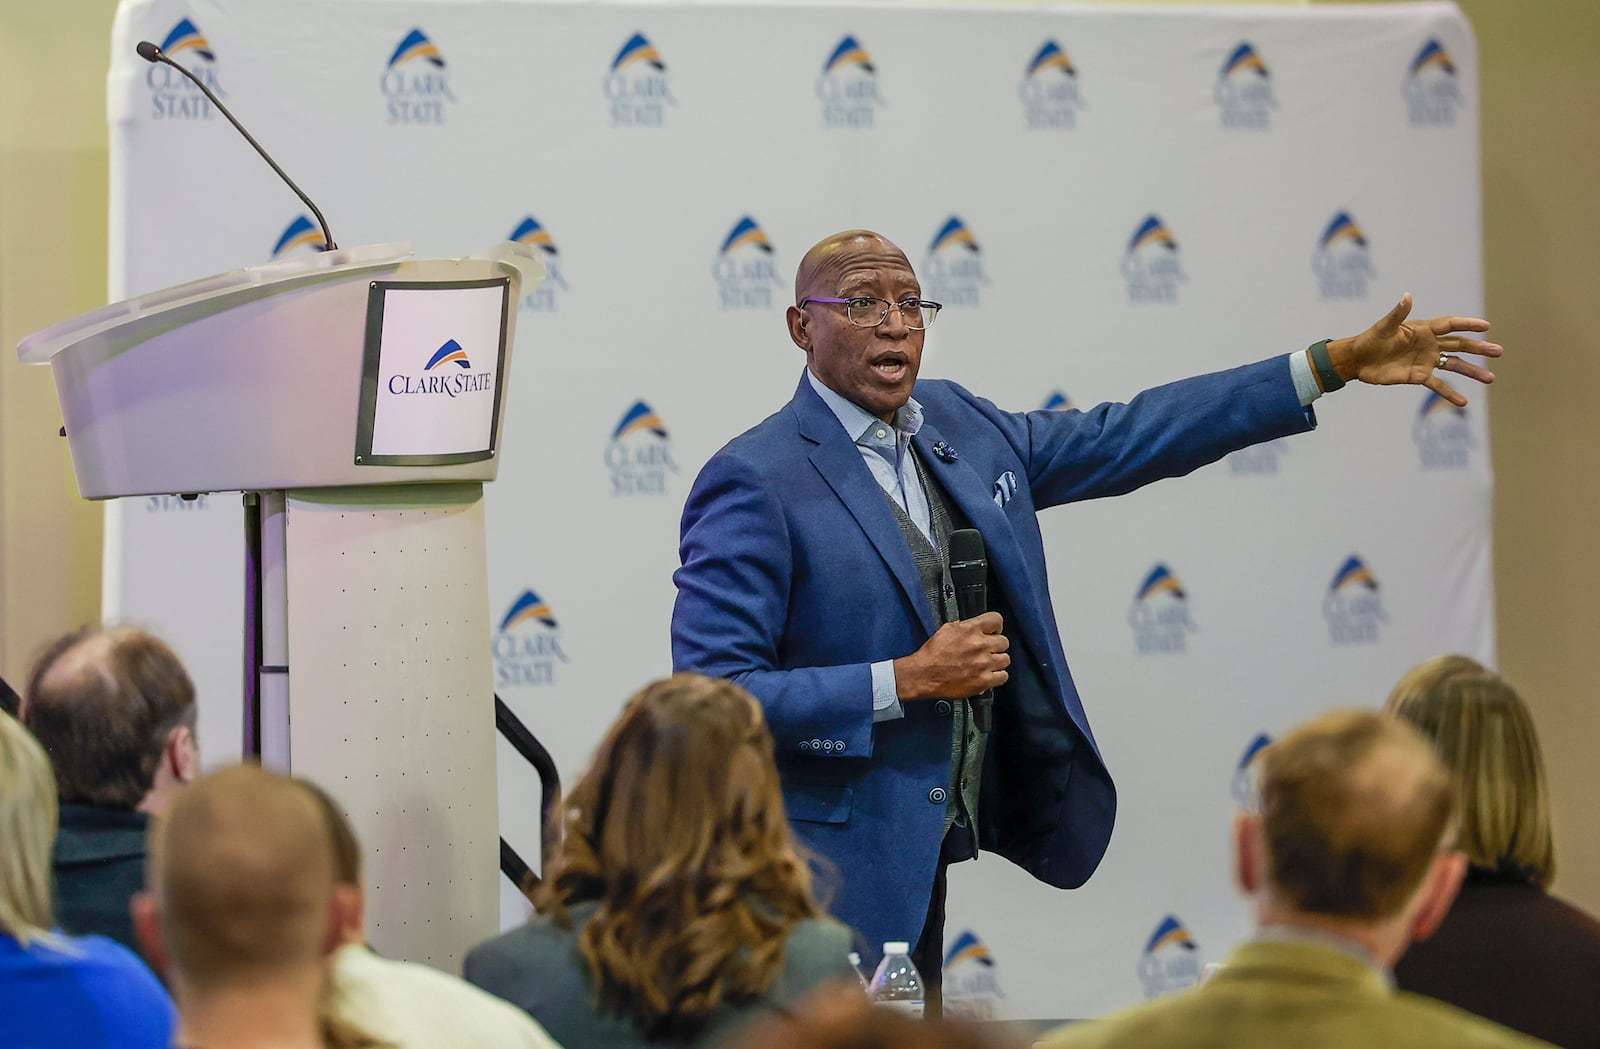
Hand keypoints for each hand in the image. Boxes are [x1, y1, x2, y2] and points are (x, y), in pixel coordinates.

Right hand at [893, 612, 1009, 700]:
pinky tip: (989, 675)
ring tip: (988, 664)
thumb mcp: (947, 630)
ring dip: (997, 661)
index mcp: (970, 629)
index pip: (996, 620)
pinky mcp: (983, 681)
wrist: (924, 675)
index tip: (994, 631)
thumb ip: (966, 627)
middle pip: (1004, 641)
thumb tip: (977, 628)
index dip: (996, 626)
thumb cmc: (932, 654)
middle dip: (996, 645)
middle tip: (988, 650)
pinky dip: (997, 676)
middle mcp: (980, 645)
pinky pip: (1003, 676)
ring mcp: (983, 664)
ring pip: (1005, 659)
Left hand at [1327, 292, 1501, 406]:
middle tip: (1499, 351)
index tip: (1486, 326)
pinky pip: (1438, 385)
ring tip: (1490, 378)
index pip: (1450, 325)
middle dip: (1479, 348)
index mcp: (1423, 330)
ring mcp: (1426, 361)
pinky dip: (1450, 392)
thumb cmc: (1370, 340)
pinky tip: (1464, 401)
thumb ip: (1398, 314)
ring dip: (1472, 371)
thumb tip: (1407, 296)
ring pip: (1454, 365)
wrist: (1357, 360)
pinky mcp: (1418, 376)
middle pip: (1459, 345)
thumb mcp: (1384, 327)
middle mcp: (1429, 345)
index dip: (1467, 324)